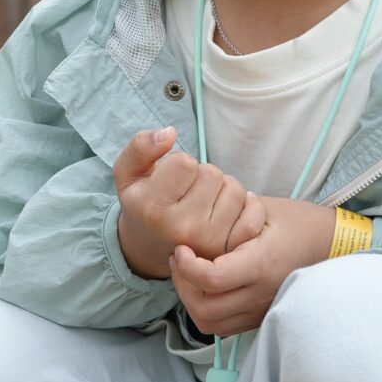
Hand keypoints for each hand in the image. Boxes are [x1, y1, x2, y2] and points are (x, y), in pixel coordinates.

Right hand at [113, 126, 251, 279]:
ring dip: (222, 188)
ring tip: (203, 200)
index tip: (169, 177)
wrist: (152, 246)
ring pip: (235, 189)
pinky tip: (225, 208)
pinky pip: (254, 213)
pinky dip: (245, 204)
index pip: (185, 162)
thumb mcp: (127, 173)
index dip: (179, 161)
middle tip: (187, 190)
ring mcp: (210, 242)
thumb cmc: (142, 202)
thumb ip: (141, 146)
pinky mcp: (231, 248)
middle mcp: (183, 229)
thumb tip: (170, 132)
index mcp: (154, 210)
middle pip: (212, 173)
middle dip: (201, 174)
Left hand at [169, 197, 338, 335]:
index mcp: (262, 264)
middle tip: (179, 261)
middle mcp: (262, 294)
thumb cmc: (297, 222)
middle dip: (182, 286)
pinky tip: (205, 286)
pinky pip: (224, 326)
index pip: (212, 279)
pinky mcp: (261, 317)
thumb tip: (193, 223)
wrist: (332, 245)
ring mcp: (262, 310)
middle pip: (205, 309)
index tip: (181, 248)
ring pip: (211, 324)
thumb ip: (228, 218)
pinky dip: (207, 310)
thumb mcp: (263, 209)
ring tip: (189, 275)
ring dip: (191, 301)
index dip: (187, 267)